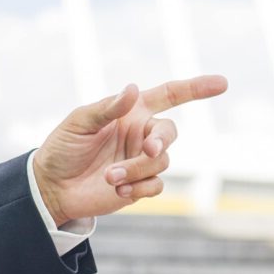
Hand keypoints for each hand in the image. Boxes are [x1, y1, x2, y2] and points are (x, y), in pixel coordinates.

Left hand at [32, 75, 227, 222]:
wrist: (52, 186)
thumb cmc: (63, 147)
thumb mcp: (80, 122)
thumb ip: (107, 107)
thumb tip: (133, 89)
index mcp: (132, 112)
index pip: (170, 95)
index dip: (196, 88)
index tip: (221, 84)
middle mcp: (141, 134)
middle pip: (170, 133)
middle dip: (161, 141)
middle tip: (148, 148)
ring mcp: (141, 161)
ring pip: (160, 162)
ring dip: (136, 169)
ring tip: (109, 177)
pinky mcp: (139, 186)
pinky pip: (155, 185)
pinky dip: (139, 188)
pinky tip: (117, 190)